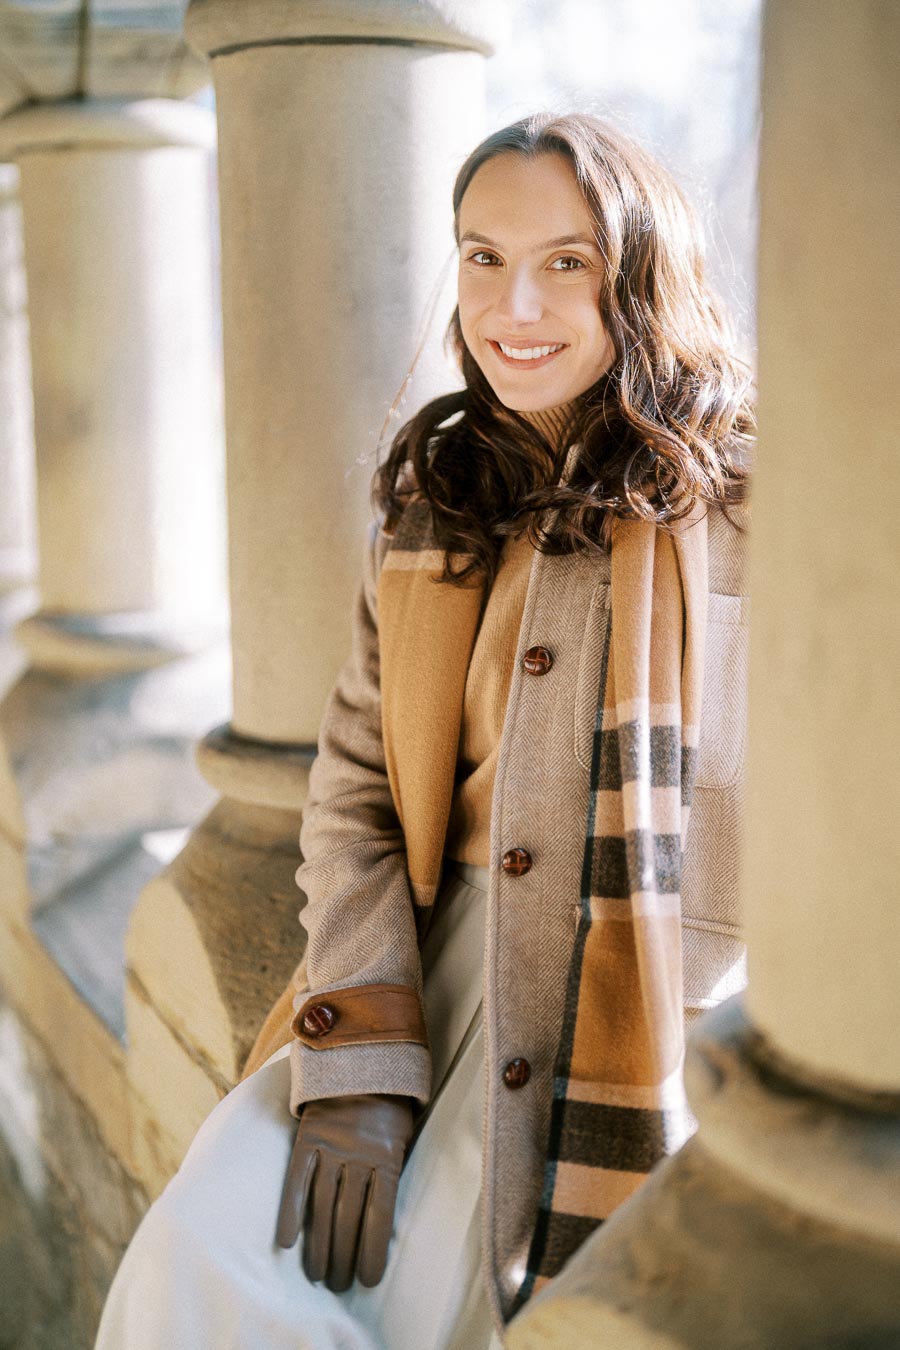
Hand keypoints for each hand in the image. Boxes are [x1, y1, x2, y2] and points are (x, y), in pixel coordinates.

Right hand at [275, 1093, 414, 1291]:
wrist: (362, 1057)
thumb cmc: (389, 1105)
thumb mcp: (403, 1135)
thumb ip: (391, 1171)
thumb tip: (381, 1222)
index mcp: (389, 1155)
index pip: (381, 1214)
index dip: (373, 1250)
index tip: (367, 1280)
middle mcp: (359, 1153)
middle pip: (350, 1216)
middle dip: (344, 1255)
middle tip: (338, 1285)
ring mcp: (332, 1145)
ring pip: (324, 1205)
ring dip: (319, 1244)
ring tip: (317, 1275)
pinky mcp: (309, 1136)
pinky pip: (297, 1179)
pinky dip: (291, 1211)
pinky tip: (287, 1241)